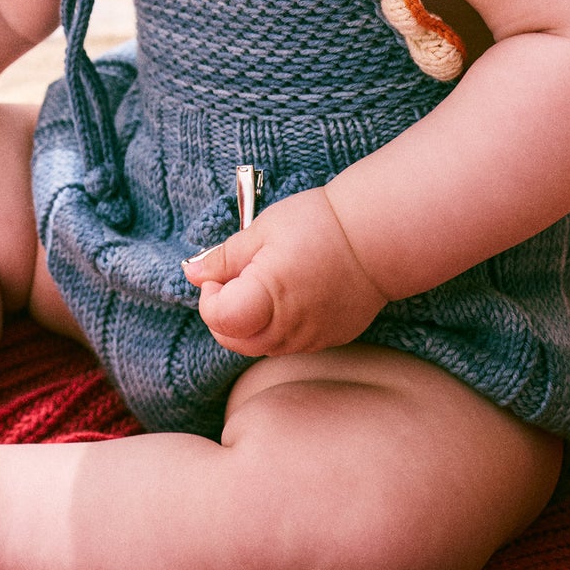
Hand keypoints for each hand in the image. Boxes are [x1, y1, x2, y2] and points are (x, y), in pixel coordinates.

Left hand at [182, 187, 387, 357]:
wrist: (378, 237)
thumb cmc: (319, 224)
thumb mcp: (262, 229)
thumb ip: (224, 257)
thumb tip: (191, 272)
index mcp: (268, 296)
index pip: (219, 319)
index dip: (209, 297)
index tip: (219, 274)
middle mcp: (288, 328)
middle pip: (234, 341)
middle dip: (222, 313)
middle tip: (236, 277)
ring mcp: (310, 339)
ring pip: (260, 345)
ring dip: (249, 321)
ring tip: (266, 281)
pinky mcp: (328, 340)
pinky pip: (289, 343)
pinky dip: (276, 326)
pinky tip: (290, 293)